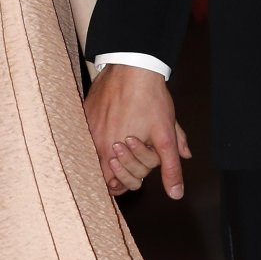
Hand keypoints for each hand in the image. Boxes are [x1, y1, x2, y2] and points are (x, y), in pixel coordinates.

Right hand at [85, 64, 190, 199]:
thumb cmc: (150, 99)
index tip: (138, 172)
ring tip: (127, 134)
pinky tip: (116, 123)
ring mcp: (86, 129)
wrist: (133, 66)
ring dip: (113, 151)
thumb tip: (176, 193)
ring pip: (96, 153)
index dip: (129, 181)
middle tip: (136, 145)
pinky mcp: (84, 114)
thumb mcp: (166, 136)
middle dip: (126, 165)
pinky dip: (102, 135)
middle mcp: (94, 144)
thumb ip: (170, 167)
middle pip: (105, 172)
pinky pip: (89, 134)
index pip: (113, 186)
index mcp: (112, 153)